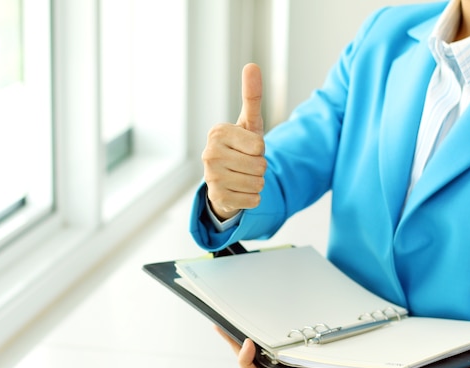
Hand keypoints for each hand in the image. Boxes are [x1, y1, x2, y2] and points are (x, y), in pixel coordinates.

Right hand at [202, 63, 266, 219]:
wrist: (224, 180)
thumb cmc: (240, 147)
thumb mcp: (249, 123)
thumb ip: (252, 96)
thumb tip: (252, 65)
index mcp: (217, 133)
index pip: (259, 145)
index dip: (260, 149)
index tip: (247, 148)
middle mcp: (209, 154)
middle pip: (260, 166)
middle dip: (259, 168)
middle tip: (245, 165)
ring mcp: (211, 177)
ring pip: (258, 184)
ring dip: (256, 183)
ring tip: (242, 177)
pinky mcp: (217, 198)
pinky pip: (253, 200)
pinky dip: (252, 198)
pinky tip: (239, 191)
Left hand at [215, 326, 375, 367]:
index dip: (246, 360)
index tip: (247, 341)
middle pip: (248, 362)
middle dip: (233, 345)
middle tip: (221, 326)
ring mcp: (281, 361)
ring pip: (253, 353)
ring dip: (238, 339)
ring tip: (226, 323)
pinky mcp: (287, 350)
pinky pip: (264, 344)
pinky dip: (254, 334)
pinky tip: (248, 324)